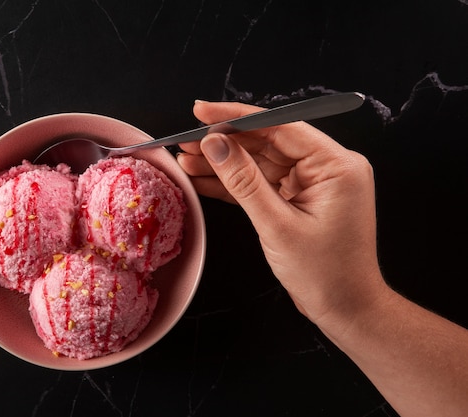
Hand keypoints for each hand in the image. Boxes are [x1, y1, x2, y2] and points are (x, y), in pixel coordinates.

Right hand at [177, 100, 386, 327]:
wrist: (345, 309)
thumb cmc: (324, 273)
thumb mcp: (277, 225)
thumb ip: (243, 181)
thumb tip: (214, 144)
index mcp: (335, 165)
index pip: (280, 126)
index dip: (237, 117)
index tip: (202, 111)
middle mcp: (326, 167)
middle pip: (267, 142)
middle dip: (225, 142)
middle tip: (186, 139)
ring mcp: (312, 183)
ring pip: (259, 162)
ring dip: (223, 163)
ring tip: (186, 159)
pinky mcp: (299, 198)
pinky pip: (262, 183)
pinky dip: (233, 183)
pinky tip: (203, 178)